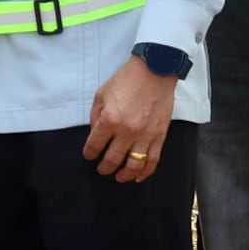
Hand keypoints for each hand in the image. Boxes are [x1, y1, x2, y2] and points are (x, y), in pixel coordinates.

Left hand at [82, 57, 176, 182]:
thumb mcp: (101, 94)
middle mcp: (127, 131)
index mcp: (110, 120)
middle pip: (113, 159)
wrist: (154, 72)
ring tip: (118, 177)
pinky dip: (146, 172)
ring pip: (134, 165)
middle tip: (101, 170)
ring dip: (125, 175)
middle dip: (105, 167)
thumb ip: (96, 115)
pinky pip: (153, 160)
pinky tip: (138, 176)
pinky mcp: (160, 137)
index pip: (95, 144)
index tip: (88, 156)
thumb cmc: (126, 80)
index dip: (89, 153)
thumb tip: (95, 132)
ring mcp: (146, 136)